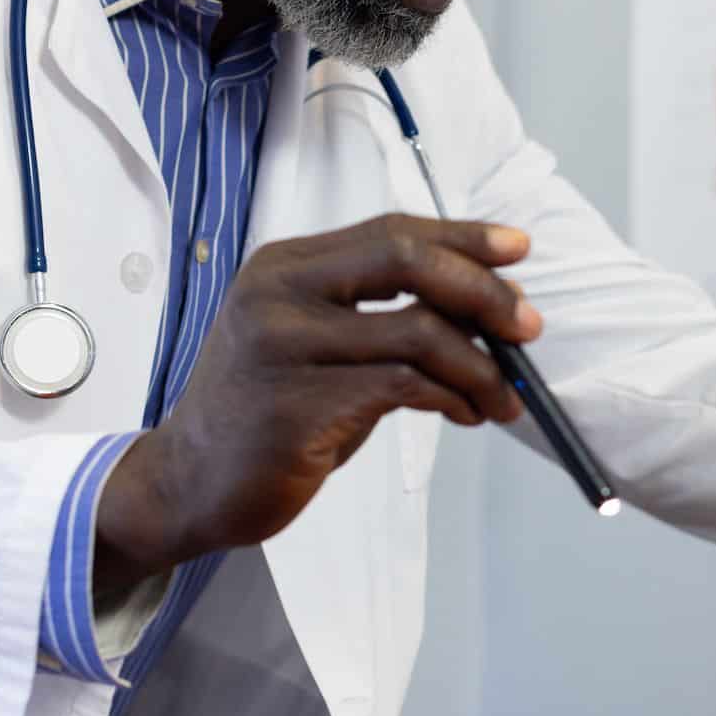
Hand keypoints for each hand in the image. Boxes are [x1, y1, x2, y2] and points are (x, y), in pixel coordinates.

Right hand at [95, 214, 543, 593]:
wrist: (187, 483)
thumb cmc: (267, 413)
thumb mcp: (314, 344)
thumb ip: (378, 315)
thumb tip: (482, 309)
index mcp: (285, 267)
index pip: (391, 231)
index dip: (463, 237)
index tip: (520, 249)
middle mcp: (277, 295)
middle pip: (407, 261)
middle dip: (484, 291)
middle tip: (528, 327)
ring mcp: (282, 349)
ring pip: (418, 333)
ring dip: (480, 366)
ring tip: (501, 396)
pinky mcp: (296, 408)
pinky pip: (404, 388)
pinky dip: (453, 398)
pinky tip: (466, 414)